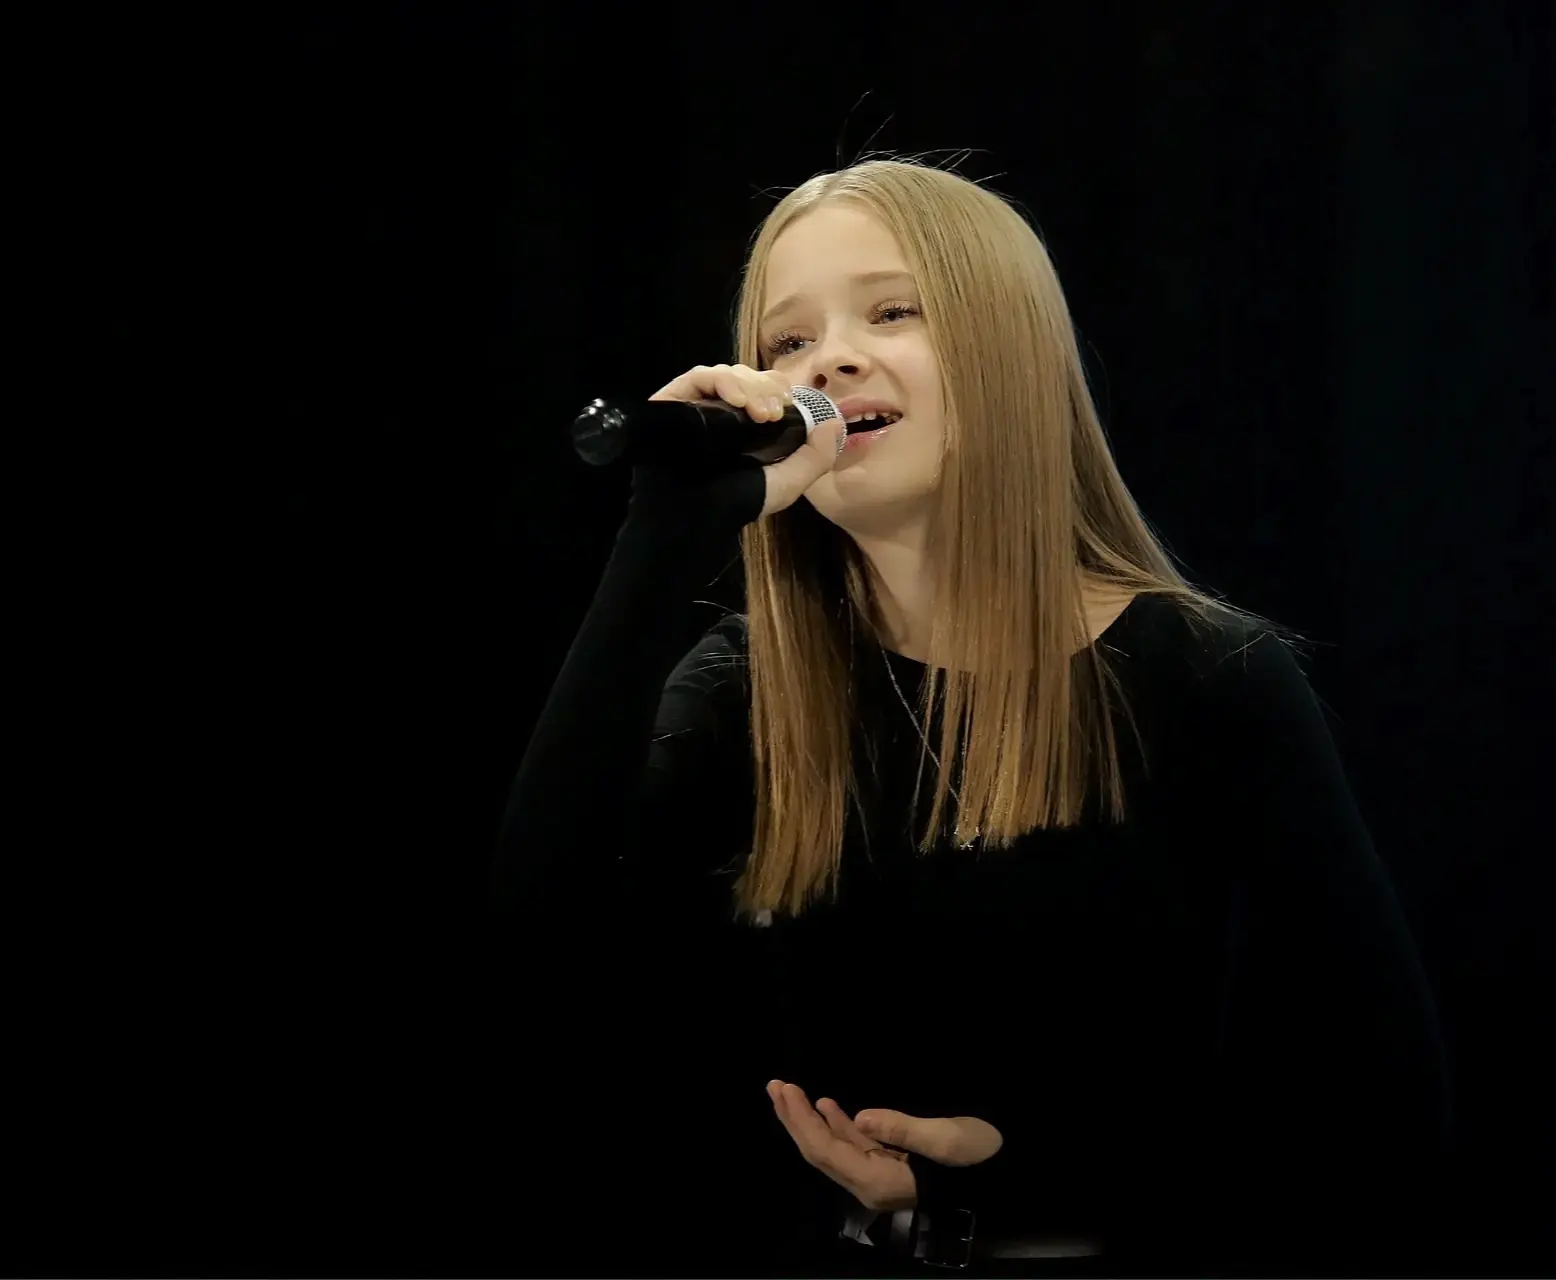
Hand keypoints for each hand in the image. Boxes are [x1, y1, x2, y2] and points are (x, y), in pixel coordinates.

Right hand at [649, 363, 845, 517]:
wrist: (692, 515)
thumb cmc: (736, 502)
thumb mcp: (786, 483)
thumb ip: (816, 457)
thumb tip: (836, 423)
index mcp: (748, 427)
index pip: (767, 390)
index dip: (780, 390)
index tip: (790, 405)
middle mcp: (723, 413)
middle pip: (749, 377)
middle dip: (767, 387)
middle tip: (775, 412)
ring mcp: (698, 405)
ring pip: (728, 373)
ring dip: (750, 386)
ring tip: (760, 413)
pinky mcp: (674, 400)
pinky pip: (700, 376)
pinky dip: (722, 380)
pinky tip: (735, 400)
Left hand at [767, 1080, 1005, 1211]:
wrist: (1006, 1178)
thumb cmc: (979, 1160)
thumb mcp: (945, 1141)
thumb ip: (901, 1128)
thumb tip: (859, 1118)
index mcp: (878, 1182)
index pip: (825, 1150)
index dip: (801, 1120)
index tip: (785, 1088)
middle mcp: (871, 1184)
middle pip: (820, 1152)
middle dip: (795, 1119)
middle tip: (774, 1085)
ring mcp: (880, 1177)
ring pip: (833, 1149)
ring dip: (810, 1120)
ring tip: (789, 1092)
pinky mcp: (891, 1167)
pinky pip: (853, 1147)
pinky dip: (837, 1125)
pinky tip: (827, 1107)